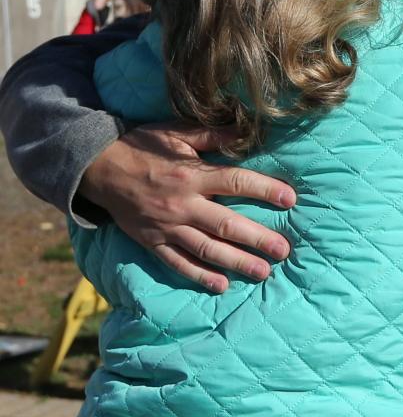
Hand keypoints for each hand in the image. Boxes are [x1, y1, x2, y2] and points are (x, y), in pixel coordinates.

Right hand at [79, 123, 295, 292]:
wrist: (99, 167)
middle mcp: (182, 204)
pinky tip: (222, 284)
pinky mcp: (152, 242)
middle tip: (284, 250)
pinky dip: (200, 276)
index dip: (265, 190)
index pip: (236, 182)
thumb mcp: (177, 133)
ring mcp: (167, 227)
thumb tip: (245, 133)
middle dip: (257, 238)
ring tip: (262, 271)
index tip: (290, 199)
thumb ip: (212, 135)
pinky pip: (178, 263)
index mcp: (192, 175)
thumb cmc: (143, 145)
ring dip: (236, 262)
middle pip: (226, 224)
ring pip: (206, 249)